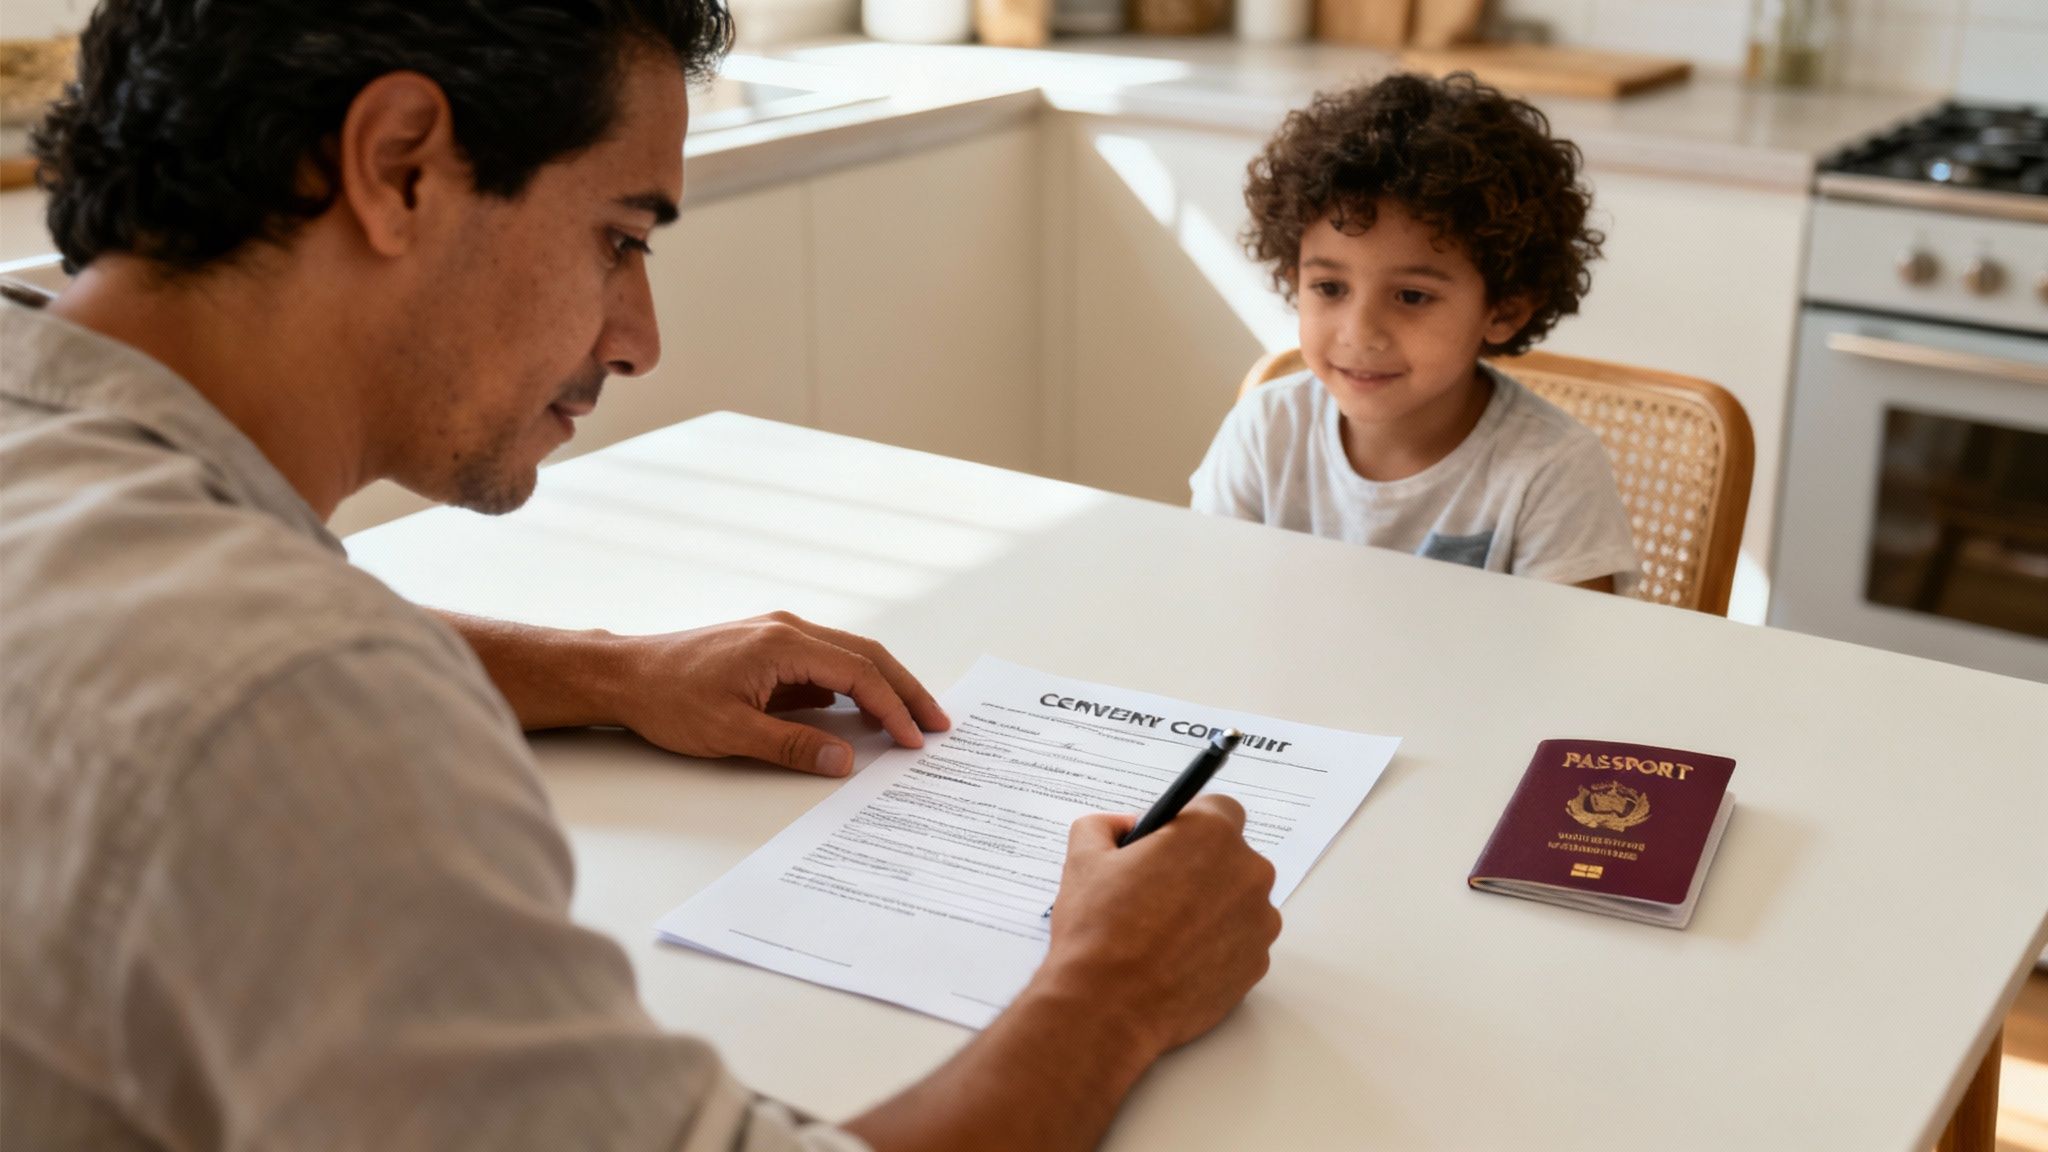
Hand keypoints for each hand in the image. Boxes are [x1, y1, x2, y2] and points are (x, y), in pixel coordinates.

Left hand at [608, 612, 949, 775]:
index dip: (893, 707)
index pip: (858, 673)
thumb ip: (793, 746)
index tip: (916, 738)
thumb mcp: (731, 732)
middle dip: (906, 689)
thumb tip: (844, 759)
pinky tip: (863, 712)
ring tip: (912, 719)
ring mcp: (779, 635)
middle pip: (865, 655)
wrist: (623, 674)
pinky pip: (825, 664)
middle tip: (938, 723)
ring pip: (848, 656)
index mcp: (783, 643)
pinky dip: (853, 685)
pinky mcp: (770, 649)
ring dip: (883, 686)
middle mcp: (788, 629)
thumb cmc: (667, 699)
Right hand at [1032, 795, 1280, 1058]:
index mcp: (1210, 835)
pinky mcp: (1257, 964)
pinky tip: (1177, 960)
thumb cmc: (1097, 932)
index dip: (1190, 825)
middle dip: (1200, 868)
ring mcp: (1259, 922)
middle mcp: (1248, 873)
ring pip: (1238, 901)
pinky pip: (1240, 942)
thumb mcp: (1083, 859)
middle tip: (1158, 891)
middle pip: (1231, 857)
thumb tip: (1125, 826)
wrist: (1107, 1008)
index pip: (1219, 809)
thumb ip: (1105, 825)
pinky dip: (1216, 947)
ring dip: (1211, 908)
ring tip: (1164, 933)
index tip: (1169, 843)